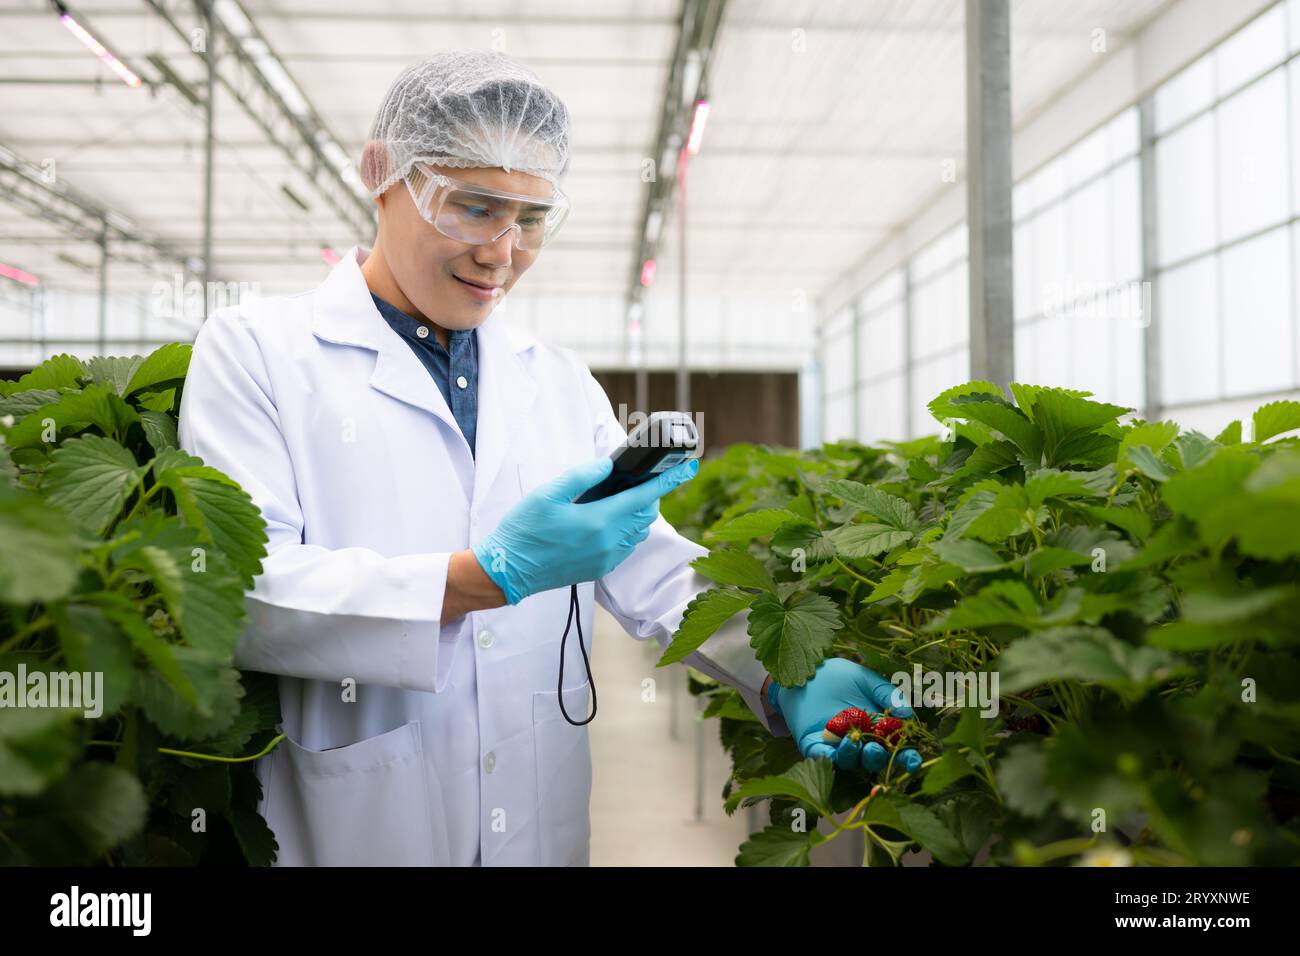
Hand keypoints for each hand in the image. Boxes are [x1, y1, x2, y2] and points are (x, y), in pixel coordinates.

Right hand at [472, 454, 698, 603]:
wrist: (508, 571)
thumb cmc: (524, 531)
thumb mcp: (548, 494)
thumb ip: (582, 476)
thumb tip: (608, 466)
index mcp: (599, 521)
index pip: (645, 496)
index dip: (669, 480)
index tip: (686, 468)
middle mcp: (609, 542)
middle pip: (645, 514)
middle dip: (649, 495)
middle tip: (639, 479)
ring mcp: (606, 559)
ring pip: (637, 532)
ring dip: (637, 514)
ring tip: (620, 498)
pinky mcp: (599, 569)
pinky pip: (625, 547)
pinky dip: (625, 531)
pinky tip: (606, 521)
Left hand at [768, 658, 922, 773]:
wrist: (810, 671)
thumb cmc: (842, 676)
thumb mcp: (867, 680)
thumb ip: (888, 694)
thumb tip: (907, 714)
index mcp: (878, 729)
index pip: (896, 748)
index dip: (906, 757)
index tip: (914, 761)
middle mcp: (860, 742)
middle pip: (873, 758)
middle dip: (877, 757)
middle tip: (876, 748)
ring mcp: (837, 745)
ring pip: (849, 760)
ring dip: (853, 756)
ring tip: (853, 743)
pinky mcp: (815, 745)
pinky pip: (823, 756)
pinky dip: (829, 756)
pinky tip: (833, 751)